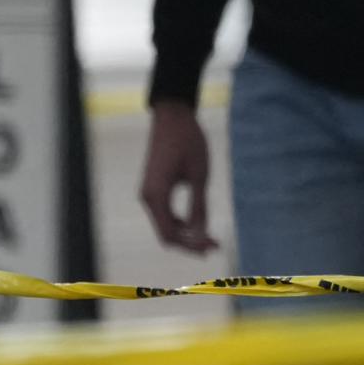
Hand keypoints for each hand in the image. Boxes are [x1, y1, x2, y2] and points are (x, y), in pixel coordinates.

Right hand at [139, 99, 216, 254]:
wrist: (172, 116)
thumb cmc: (188, 142)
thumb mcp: (199, 176)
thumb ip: (198, 206)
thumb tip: (201, 234)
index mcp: (156, 195)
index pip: (171, 234)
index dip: (191, 245)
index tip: (212, 247)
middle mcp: (148, 197)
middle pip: (166, 234)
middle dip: (190, 243)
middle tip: (215, 246)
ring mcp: (149, 193)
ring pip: (165, 225)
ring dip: (186, 234)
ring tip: (210, 238)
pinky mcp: (154, 188)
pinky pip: (165, 214)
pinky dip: (180, 222)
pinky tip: (198, 224)